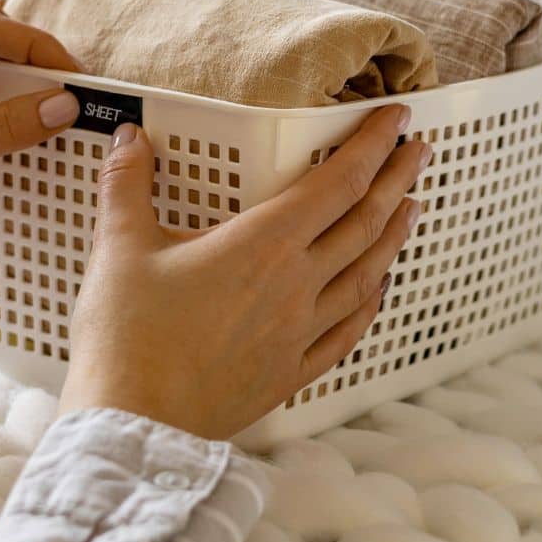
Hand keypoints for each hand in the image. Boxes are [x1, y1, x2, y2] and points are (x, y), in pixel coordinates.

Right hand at [60, 106, 430, 439]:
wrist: (132, 423)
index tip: (398, 118)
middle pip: (364, 224)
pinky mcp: (288, 374)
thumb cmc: (126, 336)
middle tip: (422, 152)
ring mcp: (298, 334)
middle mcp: (295, 285)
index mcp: (264, 244)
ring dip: (393, 238)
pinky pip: (345, 334)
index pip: (337, 182)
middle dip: (397, 182)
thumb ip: (128, 184)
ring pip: (364, 277)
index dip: (373, 145)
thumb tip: (130, 138)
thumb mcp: (119, 247)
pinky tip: (377, 293)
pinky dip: (367, 306)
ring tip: (413, 209)